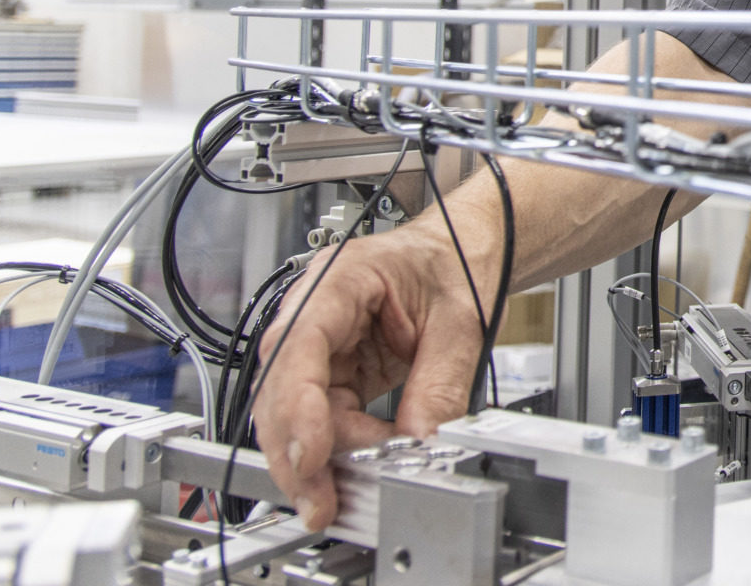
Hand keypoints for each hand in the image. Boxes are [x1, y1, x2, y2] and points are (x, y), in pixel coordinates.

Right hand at [252, 226, 487, 529]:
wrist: (469, 250)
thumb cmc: (458, 259)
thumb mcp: (461, 321)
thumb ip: (439, 384)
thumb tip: (419, 443)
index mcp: (339, 280)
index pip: (297, 346)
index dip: (296, 407)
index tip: (310, 456)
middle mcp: (316, 312)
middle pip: (282, 390)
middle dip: (297, 452)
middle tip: (321, 501)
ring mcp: (322, 344)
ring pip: (296, 414)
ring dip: (318, 459)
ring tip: (351, 490)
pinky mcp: (336, 371)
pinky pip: (324, 419)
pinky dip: (340, 449)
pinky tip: (363, 466)